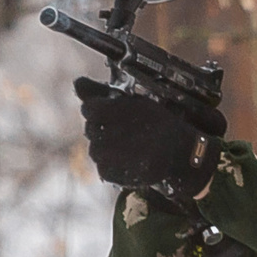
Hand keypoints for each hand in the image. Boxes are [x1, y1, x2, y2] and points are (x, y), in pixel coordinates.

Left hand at [77, 78, 219, 198]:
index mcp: (109, 111)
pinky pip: (102, 167)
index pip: (88, 108)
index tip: (114, 113)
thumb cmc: (157, 122)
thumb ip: (99, 91)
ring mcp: (107, 156)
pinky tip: (129, 159)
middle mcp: (105, 133)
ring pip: (94, 149)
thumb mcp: (133, 100)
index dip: (99, 110)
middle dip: (104, 128)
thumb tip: (76, 82)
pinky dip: (112, 164)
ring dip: (107, 147)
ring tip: (127, 146)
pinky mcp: (111, 174)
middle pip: (90, 129)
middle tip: (125, 131)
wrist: (179, 153)